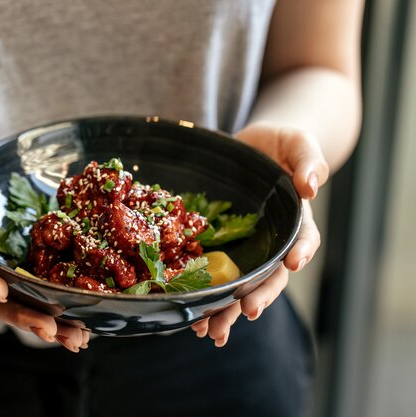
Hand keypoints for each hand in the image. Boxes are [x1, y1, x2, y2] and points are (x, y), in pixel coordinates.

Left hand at [191, 122, 326, 345]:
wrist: (247, 149)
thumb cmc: (277, 145)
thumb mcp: (296, 142)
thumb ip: (308, 160)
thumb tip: (312, 186)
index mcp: (296, 221)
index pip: (304, 240)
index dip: (301, 252)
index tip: (293, 264)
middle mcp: (272, 243)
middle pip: (270, 276)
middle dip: (260, 296)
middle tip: (248, 312)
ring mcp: (246, 250)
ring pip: (241, 287)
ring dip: (228, 311)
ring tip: (212, 332)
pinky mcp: (220, 250)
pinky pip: (215, 280)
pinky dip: (206, 302)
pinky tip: (193, 320)